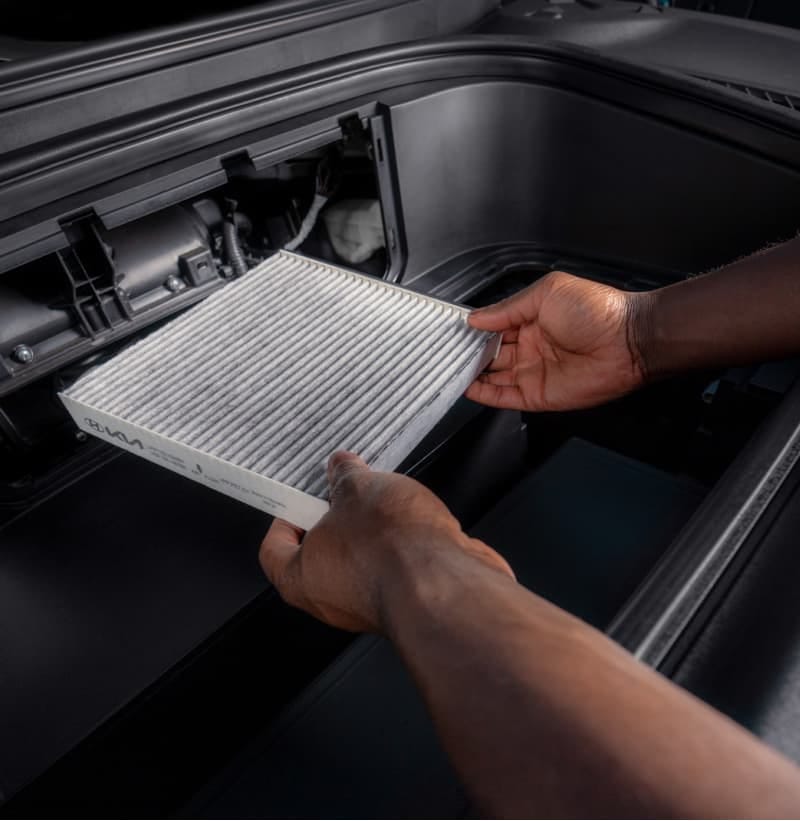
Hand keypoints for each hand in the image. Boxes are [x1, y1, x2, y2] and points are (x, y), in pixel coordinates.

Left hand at [259, 451, 513, 632]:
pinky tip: (415, 527)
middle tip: (348, 494)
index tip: (298, 501)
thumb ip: (346, 475)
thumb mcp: (358, 488)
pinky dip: (401, 550)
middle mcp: (331, 601)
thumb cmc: (389, 545)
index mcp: (302, 578)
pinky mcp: (406, 603)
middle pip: (320, 556)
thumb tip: (341, 466)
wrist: (445, 581)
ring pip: (360, 564)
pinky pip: (394, 572)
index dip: (284, 521)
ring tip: (388, 505)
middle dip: (336, 521)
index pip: (274, 553)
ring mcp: (370, 607)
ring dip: (372, 535)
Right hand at [467, 272, 650, 411]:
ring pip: (493, 376)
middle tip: (445, 351)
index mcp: (533, 318)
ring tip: (449, 369)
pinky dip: (484, 394)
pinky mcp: (537, 394)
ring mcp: (533, 371)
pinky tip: (467, 387)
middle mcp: (531, 345)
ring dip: (472, 374)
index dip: (473, 329)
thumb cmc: (597, 310)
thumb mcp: (546, 294)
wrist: (627, 342)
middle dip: (468, 352)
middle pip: (489, 353)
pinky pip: (504, 397)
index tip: (453, 330)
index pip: (494, 326)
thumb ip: (507, 308)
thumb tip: (477, 317)